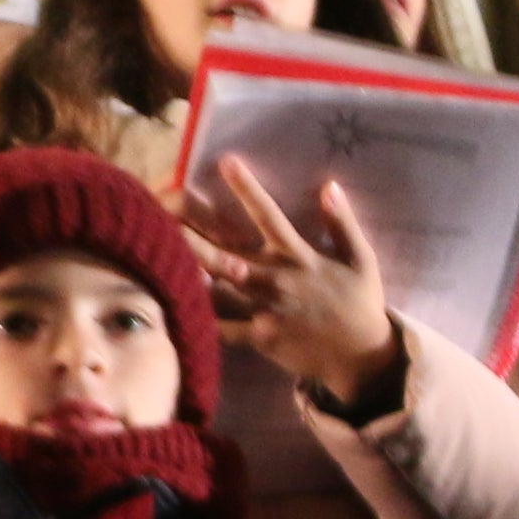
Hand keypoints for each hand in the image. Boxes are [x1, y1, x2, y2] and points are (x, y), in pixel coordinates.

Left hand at [184, 168, 405, 408]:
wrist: (361, 357)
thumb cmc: (360, 304)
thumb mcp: (361, 259)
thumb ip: (342, 223)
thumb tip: (329, 186)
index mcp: (300, 257)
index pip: (269, 215)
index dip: (247, 188)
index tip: (226, 162)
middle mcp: (277, 279)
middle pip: (226, 251)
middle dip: (194, 233)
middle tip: (164, 212)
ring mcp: (265, 310)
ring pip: (218, 286)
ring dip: (189, 269)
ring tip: (157, 252)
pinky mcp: (260, 337)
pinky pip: (223, 328)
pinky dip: (200, 317)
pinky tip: (171, 303)